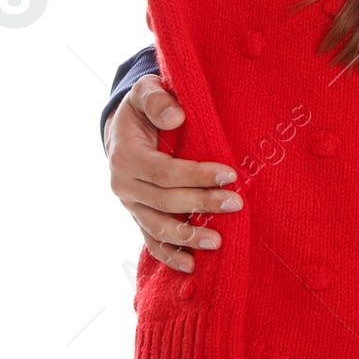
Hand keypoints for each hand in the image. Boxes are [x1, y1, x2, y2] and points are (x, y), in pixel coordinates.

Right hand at [105, 75, 242, 273]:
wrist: (122, 127)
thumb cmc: (142, 108)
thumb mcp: (145, 92)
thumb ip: (157, 99)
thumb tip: (176, 117)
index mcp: (126, 157)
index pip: (165, 172)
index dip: (197, 175)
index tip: (229, 174)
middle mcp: (124, 186)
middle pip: (166, 201)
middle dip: (202, 204)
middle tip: (236, 204)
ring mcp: (130, 205)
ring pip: (158, 227)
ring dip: (188, 237)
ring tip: (218, 242)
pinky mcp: (138, 216)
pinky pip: (151, 240)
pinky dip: (169, 255)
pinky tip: (191, 266)